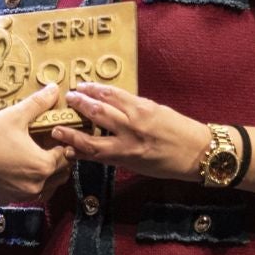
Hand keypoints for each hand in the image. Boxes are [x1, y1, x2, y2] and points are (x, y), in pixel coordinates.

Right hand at [0, 85, 75, 204]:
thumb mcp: (14, 115)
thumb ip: (38, 103)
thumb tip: (54, 89)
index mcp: (42, 166)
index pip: (66, 156)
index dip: (62, 143)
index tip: (54, 134)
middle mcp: (35, 186)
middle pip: (59, 174)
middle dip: (57, 160)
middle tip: (46, 144)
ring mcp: (19, 196)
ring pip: (44, 188)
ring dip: (44, 175)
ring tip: (32, 156)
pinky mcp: (4, 200)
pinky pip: (23, 193)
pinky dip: (25, 183)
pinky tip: (14, 168)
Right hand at [53, 83, 211, 182]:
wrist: (199, 151)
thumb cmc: (168, 164)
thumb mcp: (137, 167)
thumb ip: (114, 156)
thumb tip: (91, 150)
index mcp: (126, 154)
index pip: (90, 146)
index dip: (70, 138)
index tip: (56, 132)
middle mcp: (129, 133)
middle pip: (96, 116)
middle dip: (78, 107)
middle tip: (66, 100)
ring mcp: (139, 115)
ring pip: (107, 100)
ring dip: (89, 93)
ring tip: (77, 89)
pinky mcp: (148, 104)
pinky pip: (122, 94)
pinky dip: (106, 90)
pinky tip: (97, 87)